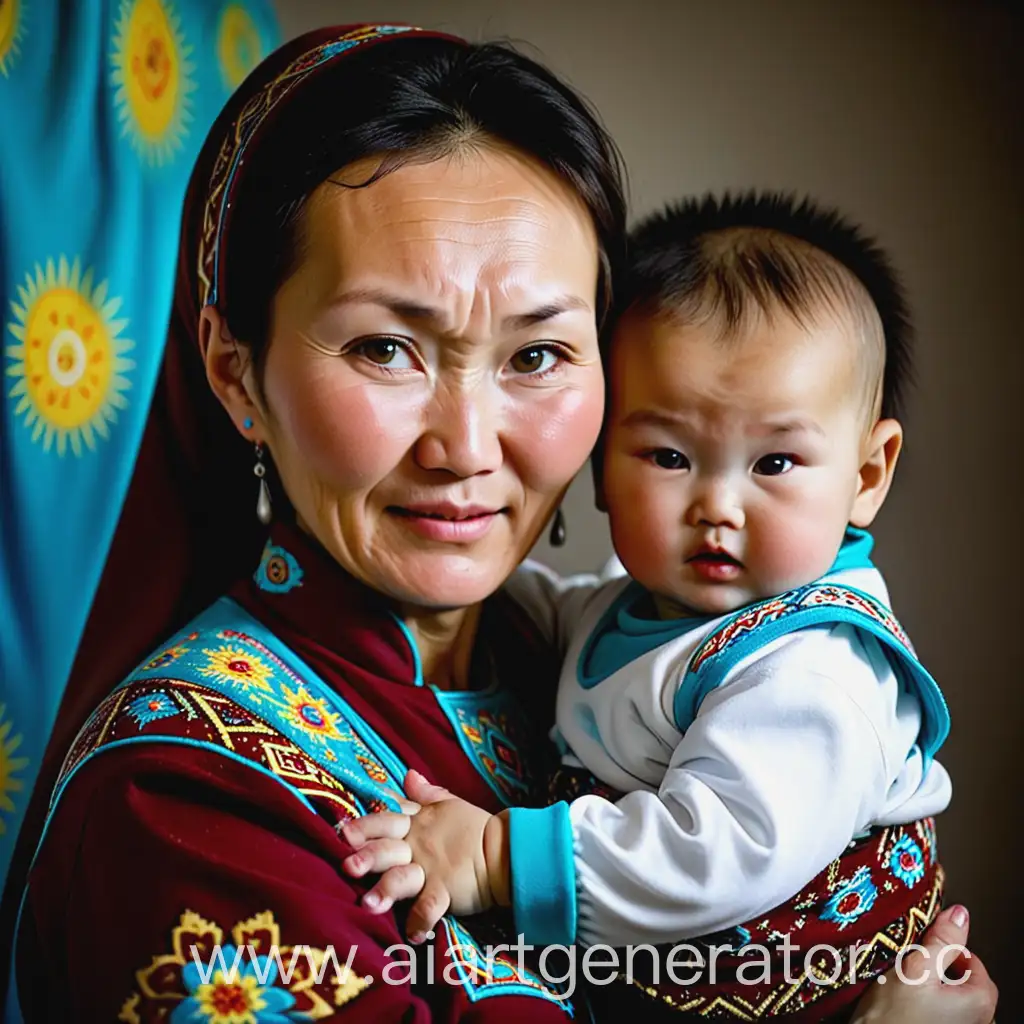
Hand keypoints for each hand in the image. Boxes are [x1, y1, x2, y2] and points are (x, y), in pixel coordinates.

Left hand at [341, 770, 509, 941]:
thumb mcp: (449, 804)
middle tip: (347, 867)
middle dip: (368, 857)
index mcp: (416, 823)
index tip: (343, 831)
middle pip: (388, 849)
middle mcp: (418, 845)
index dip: (365, 825)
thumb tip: (407, 774)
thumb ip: (425, 793)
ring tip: (369, 905)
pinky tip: (412, 935)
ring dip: (387, 891)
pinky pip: (431, 906)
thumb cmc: (474, 828)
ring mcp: (431, 869)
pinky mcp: (446, 890)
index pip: (386, 820)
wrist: (505, 850)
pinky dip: (422, 920)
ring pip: (404, 878)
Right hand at [850, 905, 996, 1022]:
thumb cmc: (893, 1019)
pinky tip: (900, 1000)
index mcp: (980, 1003)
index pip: (971, 960)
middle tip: (909, 964)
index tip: (922, 944)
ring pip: (946, 994)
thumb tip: (960, 914)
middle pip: (960, 978)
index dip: (944, 947)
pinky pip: (937, 1009)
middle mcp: (978, 1020)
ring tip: (901, 983)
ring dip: (927, 985)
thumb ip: (942, 941)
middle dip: (935, 967)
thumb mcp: (915, 969)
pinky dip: (922, 1001)